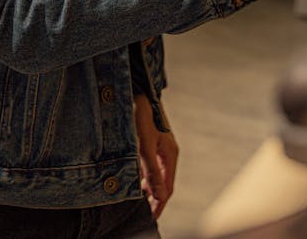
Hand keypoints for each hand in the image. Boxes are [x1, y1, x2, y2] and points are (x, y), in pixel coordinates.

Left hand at [133, 93, 178, 218]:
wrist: (139, 88)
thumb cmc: (142, 112)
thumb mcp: (144, 142)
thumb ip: (151, 169)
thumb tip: (159, 195)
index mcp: (170, 154)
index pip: (167, 188)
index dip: (159, 204)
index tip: (151, 217)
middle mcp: (167, 152)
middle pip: (163, 183)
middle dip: (155, 199)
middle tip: (144, 213)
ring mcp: (160, 147)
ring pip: (156, 175)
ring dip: (149, 189)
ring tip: (139, 201)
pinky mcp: (152, 142)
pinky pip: (151, 165)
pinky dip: (145, 177)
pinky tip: (136, 181)